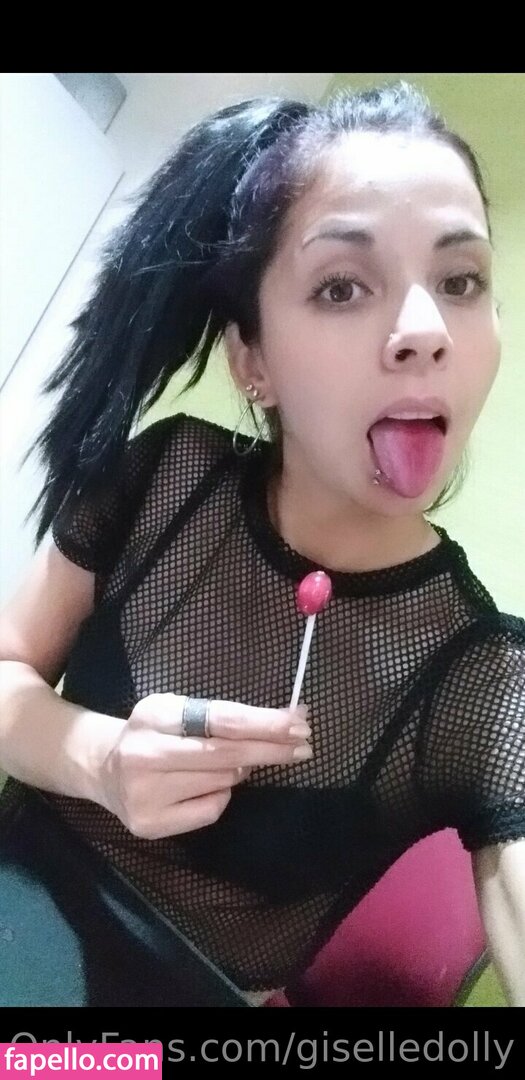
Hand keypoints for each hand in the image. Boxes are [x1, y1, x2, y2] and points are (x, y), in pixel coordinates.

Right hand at [97, 694, 310, 839]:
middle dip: (271, 749)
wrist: (101, 769)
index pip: (222, 719)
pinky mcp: (150, 824)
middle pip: (227, 754)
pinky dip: (219, 796)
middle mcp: (145, 754)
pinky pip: (211, 809)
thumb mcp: (176, 710)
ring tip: (220, 763)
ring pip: (222, 782)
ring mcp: (145, 793)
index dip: (265, 723)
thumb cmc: (152, 734)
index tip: (299, 723)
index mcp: (154, 715)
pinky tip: (202, 787)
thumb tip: (284, 725)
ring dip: (236, 772)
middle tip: (303, 745)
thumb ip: (220, 717)